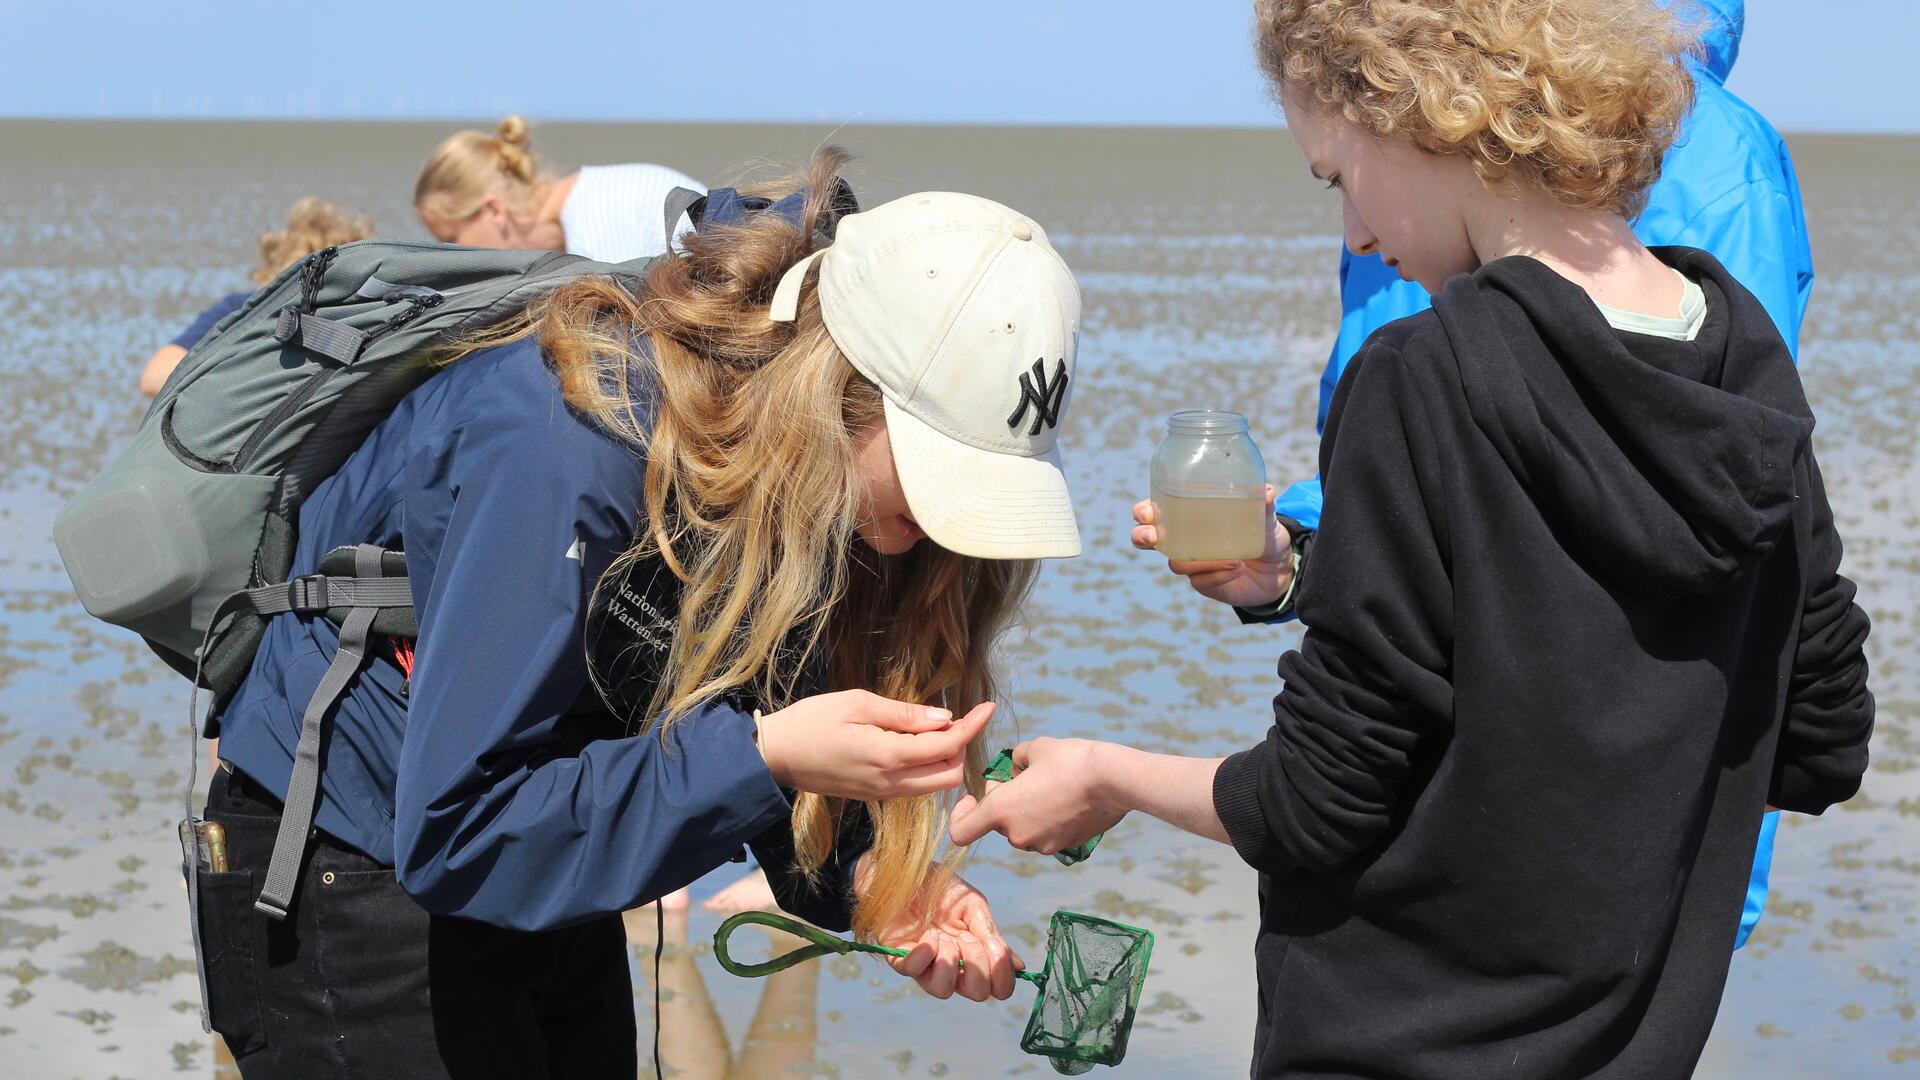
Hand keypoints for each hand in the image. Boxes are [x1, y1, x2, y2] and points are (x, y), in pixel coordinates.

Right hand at [757, 692, 991, 800]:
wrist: (774, 756)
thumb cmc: (811, 721)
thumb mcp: (858, 704)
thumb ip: (905, 715)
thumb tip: (945, 719)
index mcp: (889, 756)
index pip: (947, 745)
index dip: (973, 725)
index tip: (989, 707)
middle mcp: (891, 782)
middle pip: (949, 775)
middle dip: (961, 747)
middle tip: (956, 717)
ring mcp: (882, 793)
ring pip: (933, 786)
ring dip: (944, 760)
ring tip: (935, 728)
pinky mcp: (873, 796)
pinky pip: (914, 787)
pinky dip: (926, 768)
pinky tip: (915, 743)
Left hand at [871, 869, 1022, 1001]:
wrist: (909, 870)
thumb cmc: (942, 888)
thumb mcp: (973, 906)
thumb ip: (992, 936)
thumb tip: (1019, 967)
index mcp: (975, 955)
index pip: (996, 987)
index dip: (1003, 980)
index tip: (1000, 957)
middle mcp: (952, 967)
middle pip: (975, 993)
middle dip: (977, 967)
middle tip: (966, 938)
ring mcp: (925, 965)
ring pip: (943, 991)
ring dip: (949, 962)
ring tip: (943, 937)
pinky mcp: (899, 958)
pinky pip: (914, 970)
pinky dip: (925, 952)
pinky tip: (927, 934)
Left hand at [948, 738, 1127, 855]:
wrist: (1114, 780)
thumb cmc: (1071, 760)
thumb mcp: (1035, 748)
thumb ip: (1015, 759)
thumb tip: (1015, 768)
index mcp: (1002, 811)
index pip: (960, 832)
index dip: (961, 814)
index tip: (975, 796)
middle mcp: (1018, 835)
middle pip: (997, 823)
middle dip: (1004, 800)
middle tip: (1023, 774)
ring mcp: (1043, 845)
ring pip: (1022, 828)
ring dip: (1027, 809)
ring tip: (1049, 784)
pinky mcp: (1065, 847)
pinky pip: (1045, 833)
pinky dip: (1048, 818)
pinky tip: (1066, 797)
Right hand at [1132, 483, 1293, 607]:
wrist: (1279, 570)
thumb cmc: (1264, 536)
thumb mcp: (1265, 518)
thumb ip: (1263, 505)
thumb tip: (1265, 491)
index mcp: (1190, 516)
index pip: (1154, 511)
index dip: (1143, 512)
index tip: (1148, 512)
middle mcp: (1184, 540)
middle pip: (1145, 539)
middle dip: (1141, 537)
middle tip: (1152, 537)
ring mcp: (1192, 563)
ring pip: (1175, 563)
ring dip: (1200, 561)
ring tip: (1233, 559)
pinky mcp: (1203, 583)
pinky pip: (1199, 581)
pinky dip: (1217, 575)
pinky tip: (1237, 568)